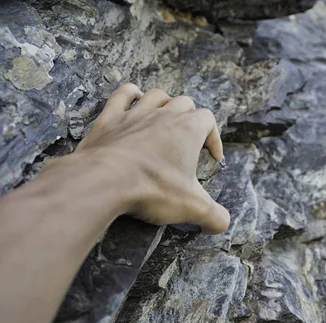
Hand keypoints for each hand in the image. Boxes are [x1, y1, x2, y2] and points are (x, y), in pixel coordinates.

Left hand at [73, 83, 229, 233]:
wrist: (103, 181)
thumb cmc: (152, 189)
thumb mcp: (192, 208)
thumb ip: (215, 217)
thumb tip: (222, 224)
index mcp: (188, 129)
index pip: (209, 120)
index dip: (214, 138)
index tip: (213, 158)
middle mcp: (164, 115)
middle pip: (185, 103)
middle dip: (191, 119)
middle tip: (189, 141)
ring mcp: (135, 114)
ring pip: (157, 95)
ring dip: (165, 103)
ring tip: (167, 118)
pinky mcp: (110, 119)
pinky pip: (122, 94)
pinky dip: (129, 93)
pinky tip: (133, 98)